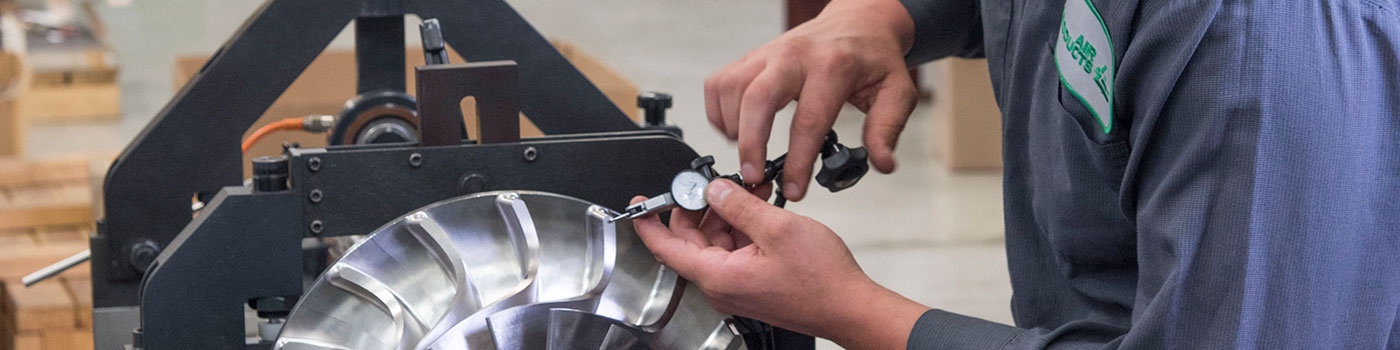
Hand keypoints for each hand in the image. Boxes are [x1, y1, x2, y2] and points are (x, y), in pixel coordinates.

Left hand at [631, 180, 927, 348]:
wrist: (849, 307)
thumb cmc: (821, 280)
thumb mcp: (777, 228)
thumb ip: (739, 206)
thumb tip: (712, 190)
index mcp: (718, 275)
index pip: (666, 248)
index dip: (649, 222)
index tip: (641, 204)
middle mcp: (722, 284)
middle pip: (692, 240)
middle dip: (701, 206)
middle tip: (715, 182)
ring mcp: (737, 285)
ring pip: (716, 241)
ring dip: (727, 213)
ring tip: (750, 190)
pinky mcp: (753, 283)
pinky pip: (735, 249)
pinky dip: (743, 226)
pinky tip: (760, 206)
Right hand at [706, 0, 917, 200]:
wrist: (858, 22)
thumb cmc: (873, 58)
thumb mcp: (897, 91)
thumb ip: (887, 128)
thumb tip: (881, 163)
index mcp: (833, 67)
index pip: (808, 120)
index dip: (798, 161)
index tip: (795, 189)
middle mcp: (794, 56)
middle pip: (757, 98)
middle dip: (751, 144)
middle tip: (754, 177)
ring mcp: (768, 53)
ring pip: (731, 89)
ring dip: (733, 128)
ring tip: (750, 154)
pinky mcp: (751, 56)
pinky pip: (719, 83)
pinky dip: (719, 112)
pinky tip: (737, 130)